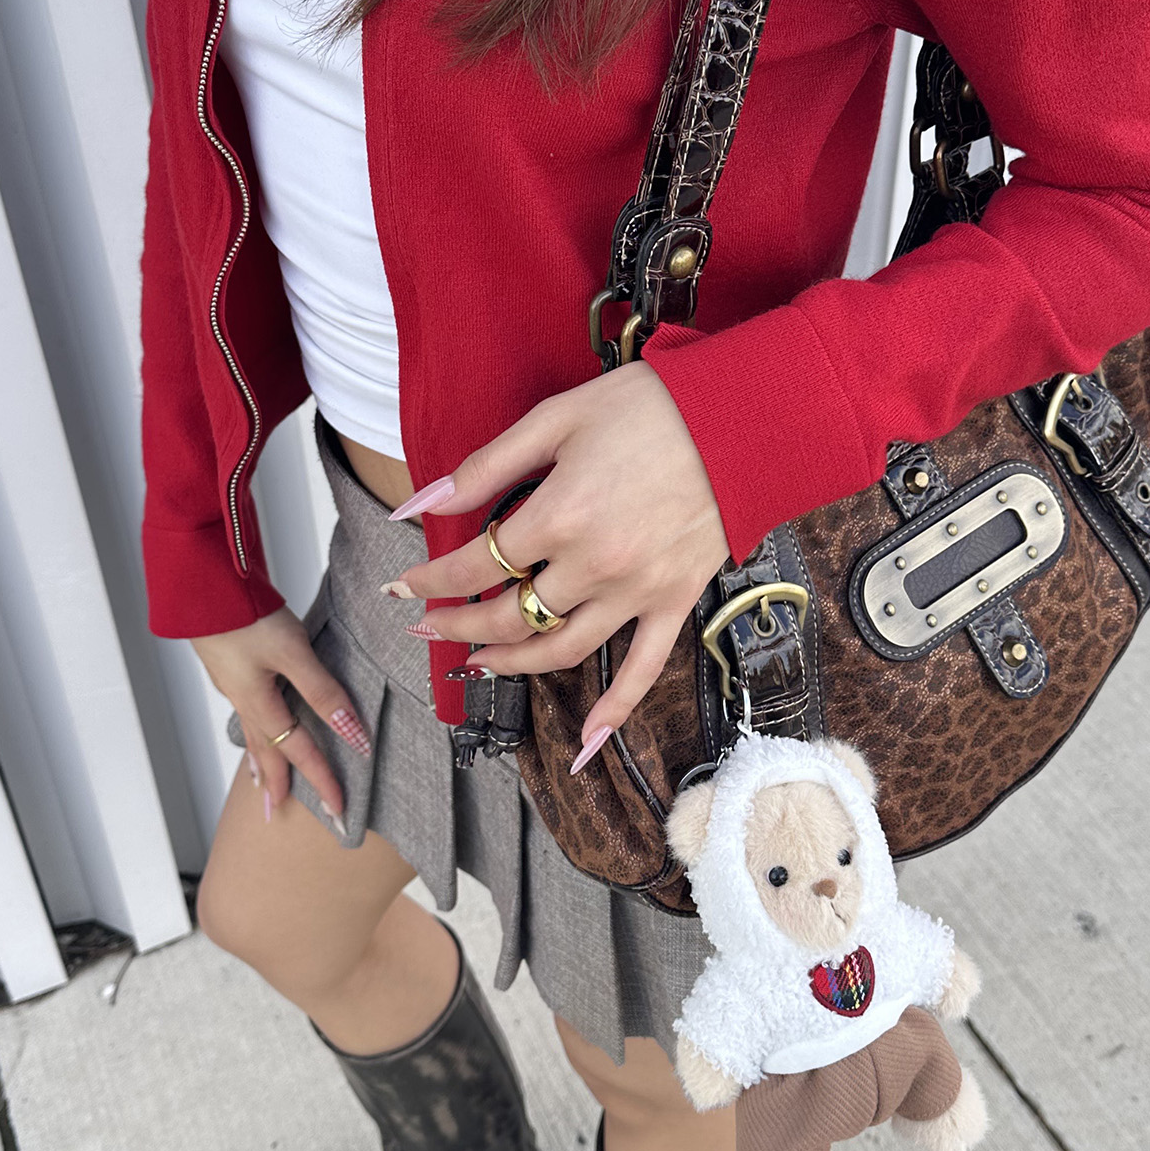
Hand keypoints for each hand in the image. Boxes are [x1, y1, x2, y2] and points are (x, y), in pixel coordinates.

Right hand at [190, 608, 371, 822]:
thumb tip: (350, 731)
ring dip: (262, 764)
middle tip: (281, 816)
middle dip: (279, 786)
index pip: (299, 752)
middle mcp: (244, 701)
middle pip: (266, 754)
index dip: (322, 779)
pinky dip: (254, 734)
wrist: (201, 586)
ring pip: (253, 735)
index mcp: (259, 704)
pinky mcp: (231, 668)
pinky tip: (256, 727)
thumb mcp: (292, 652)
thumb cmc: (246, 616)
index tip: (339, 810)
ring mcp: (234, 686)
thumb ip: (321, 690)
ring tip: (265, 787)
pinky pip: (247, 714)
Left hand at [387, 361, 729, 755]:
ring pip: (561, 650)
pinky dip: (614, 709)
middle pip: (509, 615)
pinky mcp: (674, 603)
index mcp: (558, 515)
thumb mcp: (558, 418)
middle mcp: (592, 566)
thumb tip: (424, 504)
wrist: (744, 418)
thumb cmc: (651, 407)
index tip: (406, 586)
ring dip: (511, 664)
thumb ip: (488, 466)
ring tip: (478, 662)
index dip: (432, 579)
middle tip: (429, 626)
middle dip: (459, 625)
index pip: (476, 564)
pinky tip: (587, 742)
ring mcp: (636, 592)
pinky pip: (642, 669)